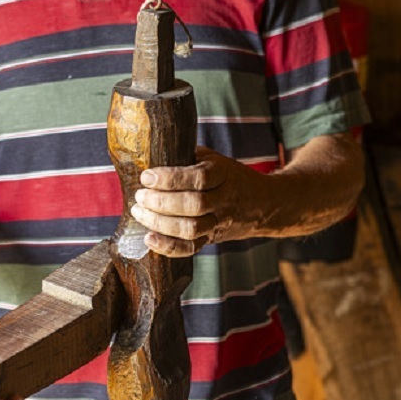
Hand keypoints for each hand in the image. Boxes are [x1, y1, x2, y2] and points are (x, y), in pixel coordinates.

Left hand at [130, 146, 263, 256]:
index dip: (170, 178)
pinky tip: (150, 239)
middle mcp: (223, 200)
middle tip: (140, 196)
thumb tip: (152, 151)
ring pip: (190, 229)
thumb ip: (188, 156)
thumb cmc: (227, 176)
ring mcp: (218, 222)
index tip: (147, 176)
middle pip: (193, 205)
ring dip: (160, 223)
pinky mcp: (211, 239)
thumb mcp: (213, 158)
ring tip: (139, 212)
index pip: (199, 178)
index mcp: (223, 174)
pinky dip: (168, 247)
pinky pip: (190, 248)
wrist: (261, 203)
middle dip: (161, 202)